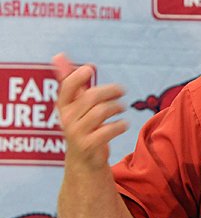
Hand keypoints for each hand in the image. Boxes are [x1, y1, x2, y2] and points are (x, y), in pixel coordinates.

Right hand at [52, 53, 127, 169]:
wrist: (84, 161)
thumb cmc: (83, 126)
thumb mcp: (76, 104)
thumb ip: (71, 82)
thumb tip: (59, 55)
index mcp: (64, 106)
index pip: (67, 88)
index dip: (77, 77)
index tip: (90, 69)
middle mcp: (67, 119)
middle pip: (91, 97)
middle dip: (110, 91)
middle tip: (122, 91)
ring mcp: (76, 133)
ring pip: (100, 111)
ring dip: (117, 106)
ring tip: (123, 107)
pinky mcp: (88, 146)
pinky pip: (107, 131)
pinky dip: (120, 125)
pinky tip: (124, 124)